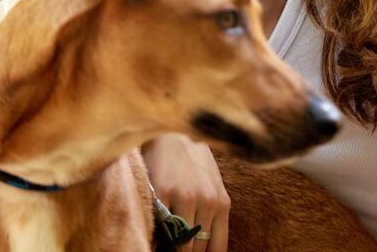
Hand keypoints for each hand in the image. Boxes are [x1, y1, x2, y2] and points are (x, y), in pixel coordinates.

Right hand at [142, 133, 229, 251]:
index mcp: (222, 204)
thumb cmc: (195, 165)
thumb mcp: (213, 188)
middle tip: (177, 251)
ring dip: (172, 250)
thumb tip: (208, 250)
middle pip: (196, 249)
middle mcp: (207, 202)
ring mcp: (185, 198)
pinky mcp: (162, 193)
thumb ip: (213, 216)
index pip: (216, 249)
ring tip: (165, 246)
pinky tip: (154, 239)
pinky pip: (159, 229)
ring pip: (179, 244)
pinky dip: (155, 240)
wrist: (175, 135)